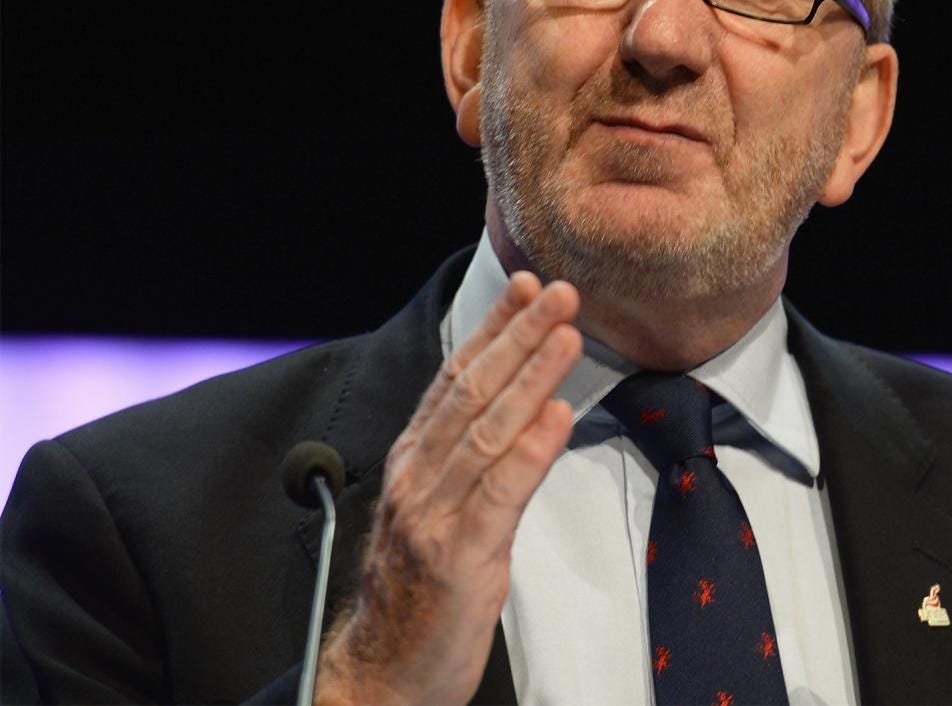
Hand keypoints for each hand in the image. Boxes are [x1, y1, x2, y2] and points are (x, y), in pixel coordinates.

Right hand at [314, 272, 580, 704]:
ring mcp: (433, 515)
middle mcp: (416, 477)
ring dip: (531, 376)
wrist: (380, 674)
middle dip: (518, 334)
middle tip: (558, 290)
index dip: (493, 328)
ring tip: (567, 334)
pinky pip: (498, 493)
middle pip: (472, 391)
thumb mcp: (438, 508)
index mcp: (412, 461)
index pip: (454, 377)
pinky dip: (530, 451)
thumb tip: (522, 406)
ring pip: (486, 430)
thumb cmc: (416, 591)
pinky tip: (558, 417)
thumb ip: (468, 457)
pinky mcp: (457, 557)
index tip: (526, 287)